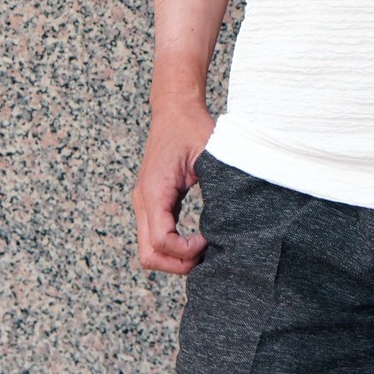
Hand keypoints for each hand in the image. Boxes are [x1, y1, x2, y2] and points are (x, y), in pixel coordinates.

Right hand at [132, 101, 215, 275]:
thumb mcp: (209, 154)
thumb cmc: (192, 127)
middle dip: (177, 264)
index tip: (210, 239)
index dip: (186, 250)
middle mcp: (143, 201)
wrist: (175, 110)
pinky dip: (173, 246)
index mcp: (154, 192)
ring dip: (174, 258)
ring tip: (204, 249)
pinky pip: (156, 236)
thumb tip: (230, 219)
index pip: (162, 241)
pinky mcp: (151, 202)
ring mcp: (144, 203)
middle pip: (149, 255)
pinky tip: (198, 239)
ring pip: (149, 250)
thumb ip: (216, 185)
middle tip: (206, 255)